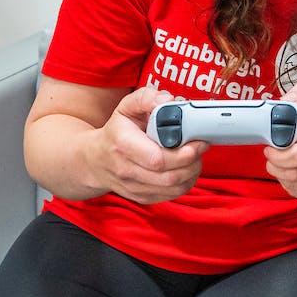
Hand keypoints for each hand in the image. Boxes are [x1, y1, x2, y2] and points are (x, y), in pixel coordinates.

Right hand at [87, 88, 208, 203]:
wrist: (95, 160)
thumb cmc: (116, 132)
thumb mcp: (126, 108)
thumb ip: (146, 98)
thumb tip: (167, 100)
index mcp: (123, 145)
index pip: (158, 158)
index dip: (183, 153)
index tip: (197, 141)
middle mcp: (126, 170)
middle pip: (169, 176)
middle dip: (193, 162)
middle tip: (201, 147)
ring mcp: (133, 187)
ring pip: (173, 188)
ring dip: (192, 173)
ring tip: (195, 157)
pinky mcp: (141, 197)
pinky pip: (171, 195)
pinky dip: (185, 183)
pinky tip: (187, 169)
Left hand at [264, 81, 296, 200]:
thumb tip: (287, 102)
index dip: (279, 152)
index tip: (272, 146)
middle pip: (295, 170)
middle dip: (276, 164)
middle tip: (272, 155)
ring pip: (294, 182)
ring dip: (281, 173)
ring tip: (281, 161)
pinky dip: (289, 183)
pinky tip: (292, 171)